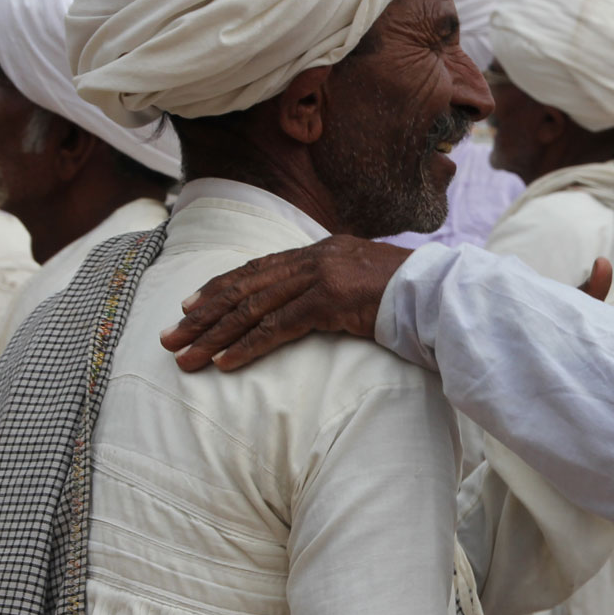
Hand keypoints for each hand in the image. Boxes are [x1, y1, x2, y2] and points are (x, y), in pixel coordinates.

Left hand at [160, 236, 410, 371]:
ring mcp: (322, 276)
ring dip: (215, 335)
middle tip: (169, 336)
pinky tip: (224, 363)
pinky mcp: (331, 300)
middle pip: (245, 286)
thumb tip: (318, 306)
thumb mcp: (367, 285)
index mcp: (322, 251)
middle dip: (202, 313)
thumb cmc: (413, 298)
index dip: (219, 287)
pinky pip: (279, 327)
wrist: (444, 295)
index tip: (188, 305)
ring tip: (186, 357)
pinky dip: (248, 346)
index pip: (258, 268)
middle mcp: (316, 258)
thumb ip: (337, 289)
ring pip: (253, 307)